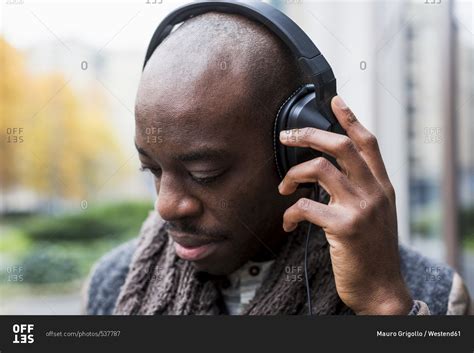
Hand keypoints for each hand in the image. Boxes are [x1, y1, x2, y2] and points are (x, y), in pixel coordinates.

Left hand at [278, 96, 412, 314]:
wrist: (381, 288)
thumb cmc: (373, 251)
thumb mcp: (378, 213)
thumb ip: (362, 189)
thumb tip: (329, 170)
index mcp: (382, 186)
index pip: (367, 142)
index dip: (350, 118)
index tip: (334, 100)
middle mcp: (374, 192)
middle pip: (340, 146)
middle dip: (308, 134)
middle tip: (287, 136)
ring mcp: (360, 208)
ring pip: (319, 170)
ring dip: (293, 174)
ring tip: (284, 186)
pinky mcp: (343, 228)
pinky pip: (305, 206)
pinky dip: (290, 213)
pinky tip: (288, 222)